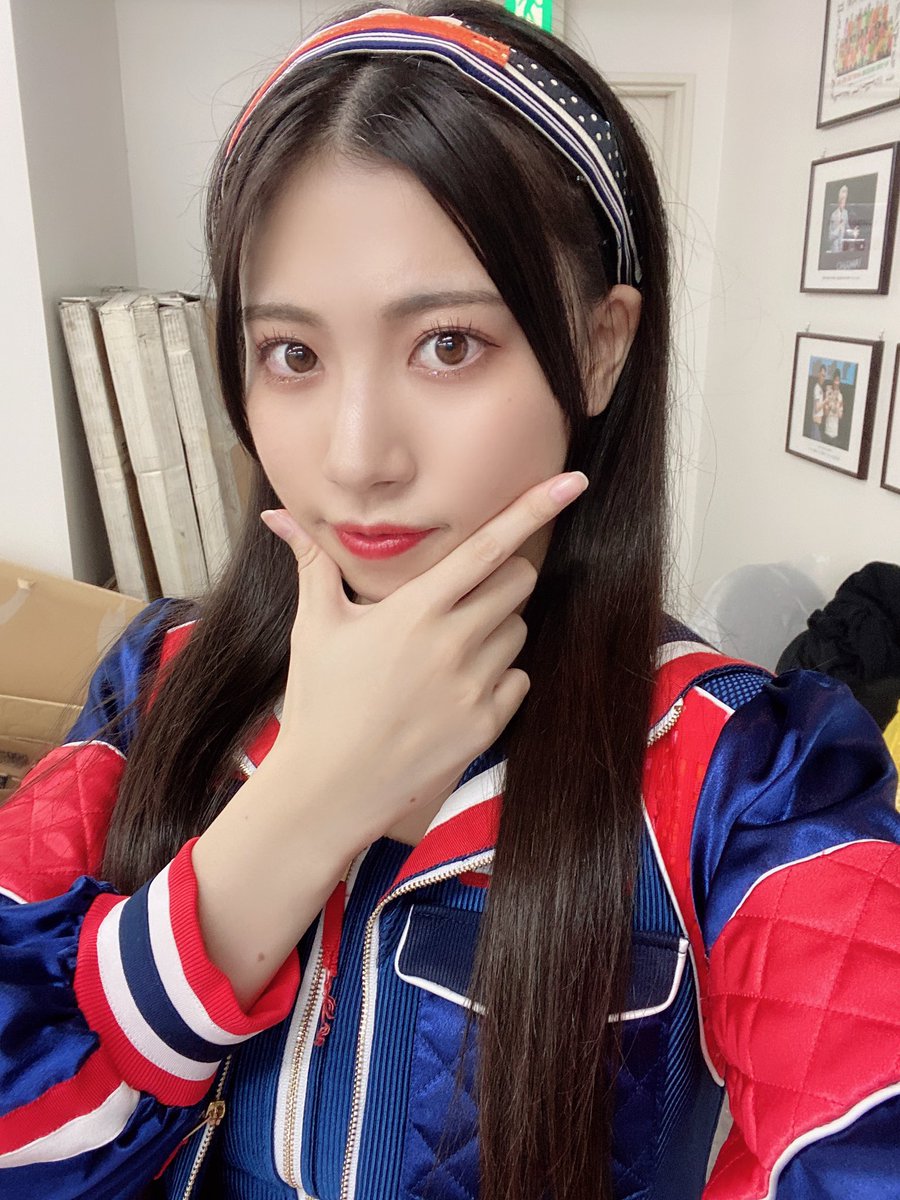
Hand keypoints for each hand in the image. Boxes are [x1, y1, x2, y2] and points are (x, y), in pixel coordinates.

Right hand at [259, 472, 587, 849]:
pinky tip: (455, 689)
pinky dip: (498, 676)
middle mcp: (453, 643)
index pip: (489, 547)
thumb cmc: (318, 701)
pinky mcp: (486, 725)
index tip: (573, 482)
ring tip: (446, 651)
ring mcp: (474, 687)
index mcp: (415, 610)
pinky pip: (518, 679)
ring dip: (496, 628)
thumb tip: (277, 515)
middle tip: (461, 597)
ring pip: (518, 630)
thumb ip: (312, 562)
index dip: (534, 509)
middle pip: (518, 582)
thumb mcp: (316, 626)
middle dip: (501, 577)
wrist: (327, 787)